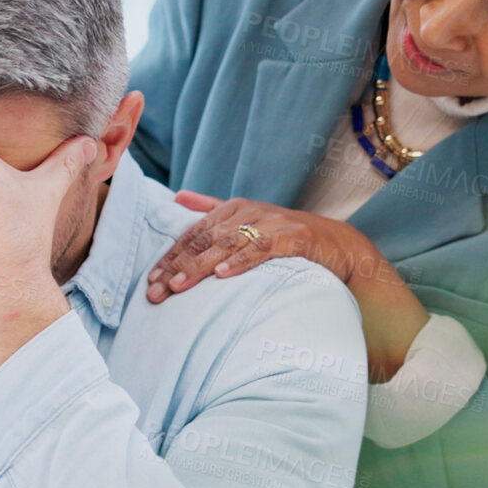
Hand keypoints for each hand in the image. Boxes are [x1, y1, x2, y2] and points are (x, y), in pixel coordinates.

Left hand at [145, 193, 370, 300]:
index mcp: (233, 209)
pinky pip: (261, 249)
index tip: (149, 280)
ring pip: (227, 244)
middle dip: (177, 265)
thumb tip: (177, 196)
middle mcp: (249, 212)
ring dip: (200, 265)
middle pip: (204, 239)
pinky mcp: (293, 239)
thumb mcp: (247, 220)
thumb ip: (211, 209)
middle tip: (155, 291)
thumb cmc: (286, 238)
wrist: (338, 245)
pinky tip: (222, 274)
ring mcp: (271, 224)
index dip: (169, 256)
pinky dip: (240, 261)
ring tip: (178, 285)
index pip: (193, 233)